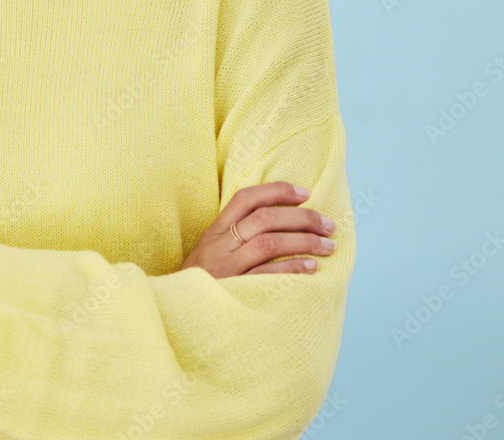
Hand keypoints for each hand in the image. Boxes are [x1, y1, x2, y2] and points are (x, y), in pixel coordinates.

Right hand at [179, 182, 335, 277]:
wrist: (175, 312)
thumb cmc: (200, 283)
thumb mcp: (211, 253)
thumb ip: (235, 238)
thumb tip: (279, 223)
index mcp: (215, 231)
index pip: (246, 198)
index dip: (277, 191)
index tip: (306, 193)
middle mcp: (220, 244)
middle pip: (264, 219)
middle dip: (302, 218)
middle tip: (329, 224)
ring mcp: (226, 267)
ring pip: (269, 242)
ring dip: (304, 241)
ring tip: (328, 245)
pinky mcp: (234, 289)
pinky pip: (268, 274)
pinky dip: (293, 268)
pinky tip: (312, 268)